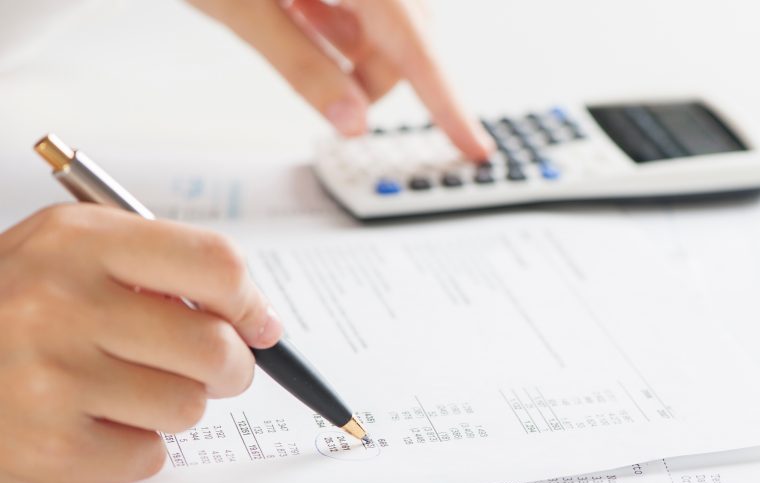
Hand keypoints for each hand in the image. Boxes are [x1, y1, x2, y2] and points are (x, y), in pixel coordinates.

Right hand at [0, 205, 282, 482]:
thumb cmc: (3, 308)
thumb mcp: (66, 253)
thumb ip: (156, 269)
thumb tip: (253, 317)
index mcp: (78, 242)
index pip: (215, 265)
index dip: (251, 302)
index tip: (259, 324)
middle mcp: (63, 303)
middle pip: (216, 349)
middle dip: (229, 367)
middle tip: (211, 368)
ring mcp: (52, 378)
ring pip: (188, 406)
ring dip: (172, 406)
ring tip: (122, 389)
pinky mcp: (48, 447)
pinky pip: (148, 456)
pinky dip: (133, 448)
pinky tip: (91, 423)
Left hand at [189, 0, 493, 159]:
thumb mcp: (242, 7)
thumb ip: (303, 67)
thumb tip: (352, 123)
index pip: (417, 47)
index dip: (447, 104)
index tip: (474, 147)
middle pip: (406, 39)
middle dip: (368, 71)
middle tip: (324, 84)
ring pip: (388, 24)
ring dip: (350, 43)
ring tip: (294, 15)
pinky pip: (370, 3)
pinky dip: (341, 18)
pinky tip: (302, 3)